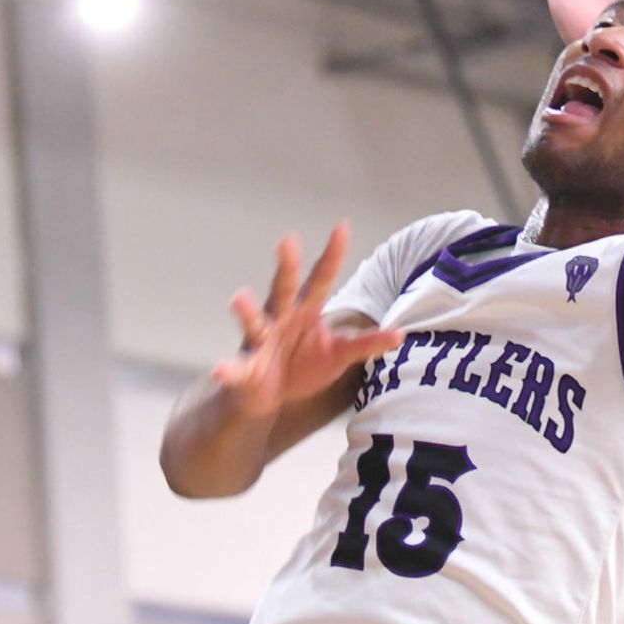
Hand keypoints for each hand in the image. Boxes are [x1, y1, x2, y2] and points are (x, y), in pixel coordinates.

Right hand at [212, 225, 401, 418]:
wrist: (268, 396)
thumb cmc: (304, 363)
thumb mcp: (339, 353)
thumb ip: (365, 343)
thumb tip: (401, 335)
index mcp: (305, 310)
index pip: (321, 277)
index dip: (332, 254)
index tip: (343, 226)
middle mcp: (280, 318)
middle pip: (283, 288)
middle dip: (286, 266)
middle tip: (288, 240)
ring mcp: (259, 342)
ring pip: (253, 322)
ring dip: (247, 311)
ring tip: (239, 298)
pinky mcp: (244, 370)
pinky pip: (235, 369)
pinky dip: (228, 370)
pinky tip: (222, 370)